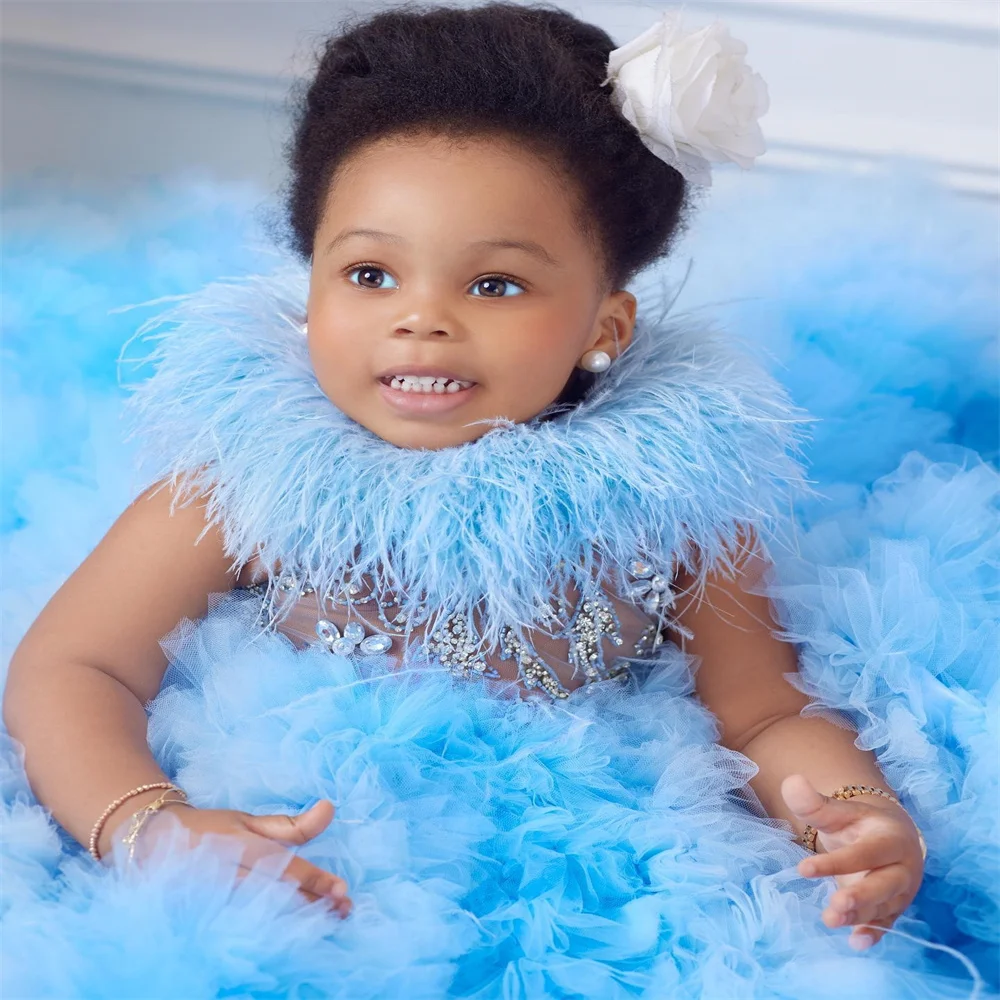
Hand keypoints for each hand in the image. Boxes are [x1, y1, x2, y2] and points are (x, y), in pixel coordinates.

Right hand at [110, 799, 351, 917]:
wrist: (147, 841)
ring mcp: (210, 900)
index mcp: (240, 845)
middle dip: (312, 907)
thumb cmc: (209, 828)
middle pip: (277, 896)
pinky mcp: (197, 919)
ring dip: (294, 924)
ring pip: (259, 918)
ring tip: (325, 926)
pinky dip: (265, 936)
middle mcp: (226, 874)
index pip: (286, 867)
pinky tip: (288, 939)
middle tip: (343, 912)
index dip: (316, 880)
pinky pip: (236, 931)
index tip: (342, 891)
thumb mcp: (248, 820)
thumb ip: (290, 825)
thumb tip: (330, 808)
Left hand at [781, 774, 923, 949]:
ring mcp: (901, 890)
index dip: (835, 863)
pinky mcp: (895, 907)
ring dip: (860, 917)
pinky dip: (874, 934)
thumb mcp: (839, 811)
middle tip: (833, 907)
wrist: (894, 834)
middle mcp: (902, 867)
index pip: (863, 853)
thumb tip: (791, 782)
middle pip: (884, 884)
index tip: (802, 869)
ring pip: (883, 906)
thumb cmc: (860, 823)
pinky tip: (857, 942)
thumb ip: (814, 802)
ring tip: (832, 921)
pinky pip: (887, 922)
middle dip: (860, 897)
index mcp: (890, 838)